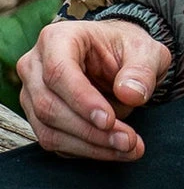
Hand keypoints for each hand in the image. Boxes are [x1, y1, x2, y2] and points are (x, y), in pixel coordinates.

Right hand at [16, 18, 171, 160]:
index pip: (59, 72)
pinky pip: (54, 142)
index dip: (82, 100)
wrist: (118, 59)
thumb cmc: (128, 49)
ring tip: (127, 147)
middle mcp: (35, 66)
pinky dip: (85, 150)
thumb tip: (130, 94)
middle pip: (49, 106)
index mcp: (57, 38)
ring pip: (49, 130)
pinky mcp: (38, 118)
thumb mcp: (147, 51)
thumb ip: (141, 69)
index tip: (109, 120)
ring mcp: (32, 94)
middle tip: (128, 141)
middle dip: (90, 130)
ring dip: (89, 145)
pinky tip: (113, 150)